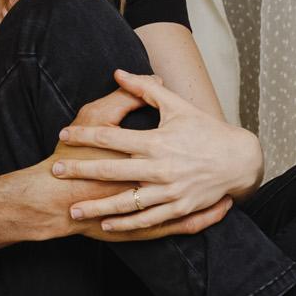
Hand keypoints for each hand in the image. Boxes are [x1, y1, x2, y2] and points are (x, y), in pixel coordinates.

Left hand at [53, 69, 263, 232]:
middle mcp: (160, 168)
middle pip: (111, 170)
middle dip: (80, 171)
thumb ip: (145, 89)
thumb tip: (119, 72)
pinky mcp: (179, 208)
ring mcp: (169, 191)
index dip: (85, 136)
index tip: (63, 136)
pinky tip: (106, 223)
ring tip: (74, 210)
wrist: (239, 160)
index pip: (112, 137)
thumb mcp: (177, 106)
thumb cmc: (206, 130)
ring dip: (98, 206)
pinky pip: (147, 220)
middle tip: (56, 171)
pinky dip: (125, 223)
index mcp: (157, 141)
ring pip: (126, 202)